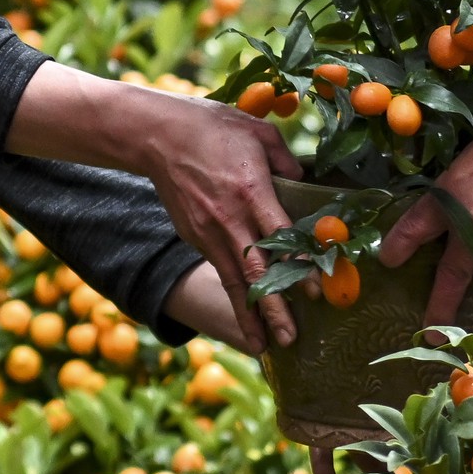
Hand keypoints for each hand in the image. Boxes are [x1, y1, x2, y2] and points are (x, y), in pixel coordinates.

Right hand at [7, 65, 304, 347]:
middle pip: (255, 272)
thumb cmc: (212, 127)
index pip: (280, 238)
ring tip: (264, 347)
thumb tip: (306, 182)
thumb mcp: (258, 132)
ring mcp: (208, 232)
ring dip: (249, 316)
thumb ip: (286, 161)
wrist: (156, 135)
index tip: (316, 294)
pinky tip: (247, 315)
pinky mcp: (194, 237)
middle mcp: (229, 219)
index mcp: (250, 192)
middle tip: (290, 340)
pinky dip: (233, 295)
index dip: (299, 267)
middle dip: (273, 309)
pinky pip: (219, 269)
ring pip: (233, 281)